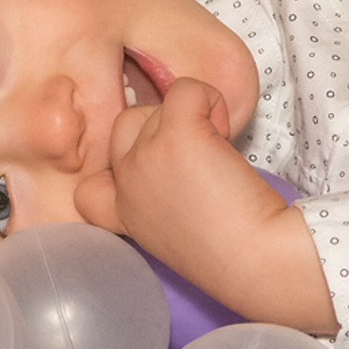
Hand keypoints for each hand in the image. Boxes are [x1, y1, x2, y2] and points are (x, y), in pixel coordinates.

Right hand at [76, 78, 334, 333]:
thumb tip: (178, 160)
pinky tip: (228, 135)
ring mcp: (146, 156)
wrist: (259, 258)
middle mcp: (126, 183)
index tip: (158, 177)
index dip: (120, 166)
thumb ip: (160, 200)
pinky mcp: (177, 133)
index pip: (89, 187)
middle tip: (200, 163)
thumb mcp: (175, 232)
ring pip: (158, 106)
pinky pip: (187, 89)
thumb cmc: (234, 252)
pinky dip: (210, 100)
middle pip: (126, 126)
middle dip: (161, 131)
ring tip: (220, 156)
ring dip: (192, 118)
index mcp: (123, 215)